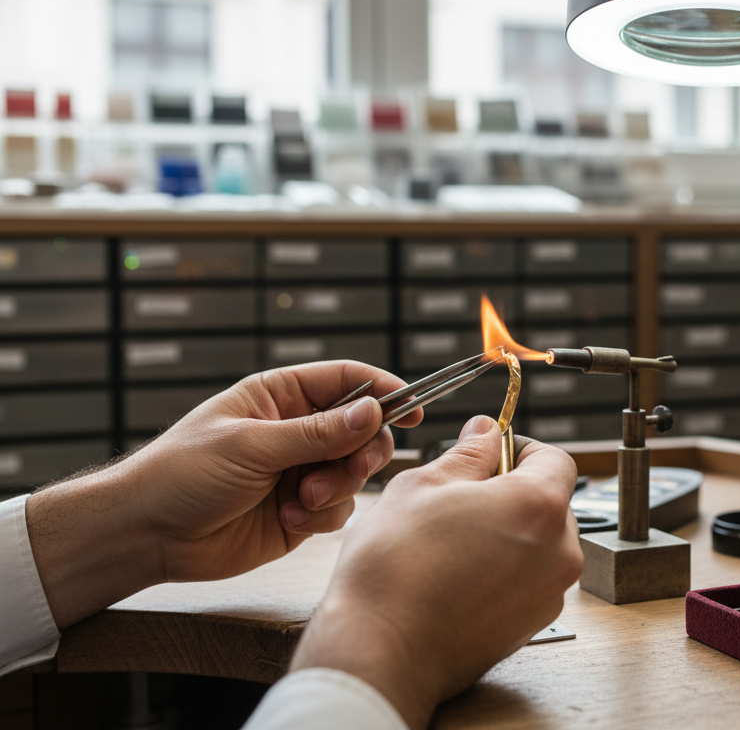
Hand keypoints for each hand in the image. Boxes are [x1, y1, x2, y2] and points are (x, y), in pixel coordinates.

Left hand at [25, 361, 422, 629]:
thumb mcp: (251, 446)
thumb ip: (317, 433)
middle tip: (352, 467)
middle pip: (362, 429)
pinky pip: (339, 508)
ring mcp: (300, 471)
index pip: (346, 380)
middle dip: (363, 450)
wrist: (147, 534)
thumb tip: (373, 412)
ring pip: (355, 471)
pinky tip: (289, 519)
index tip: (415, 407)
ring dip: (337, 487)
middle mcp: (296, 430)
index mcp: (281, 397)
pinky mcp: (301, 510)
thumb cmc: (182, 474)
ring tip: (302, 499)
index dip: (385, 390)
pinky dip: (323, 514)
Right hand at [290, 416, 582, 728]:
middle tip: (460, 501)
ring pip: (539, 544)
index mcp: (539, 506)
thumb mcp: (423, 485)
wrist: (380, 650)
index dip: (520, 449)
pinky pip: (527, 581)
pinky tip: (458, 576)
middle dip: (511, 494)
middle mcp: (559, 552)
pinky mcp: (532, 625)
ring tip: (453, 543)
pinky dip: (503, 572)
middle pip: (550, 503)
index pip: (556, 459)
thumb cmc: (395, 569)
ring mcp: (549, 594)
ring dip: (507, 534)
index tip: (490, 454)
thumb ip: (468, 454)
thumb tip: (485, 433)